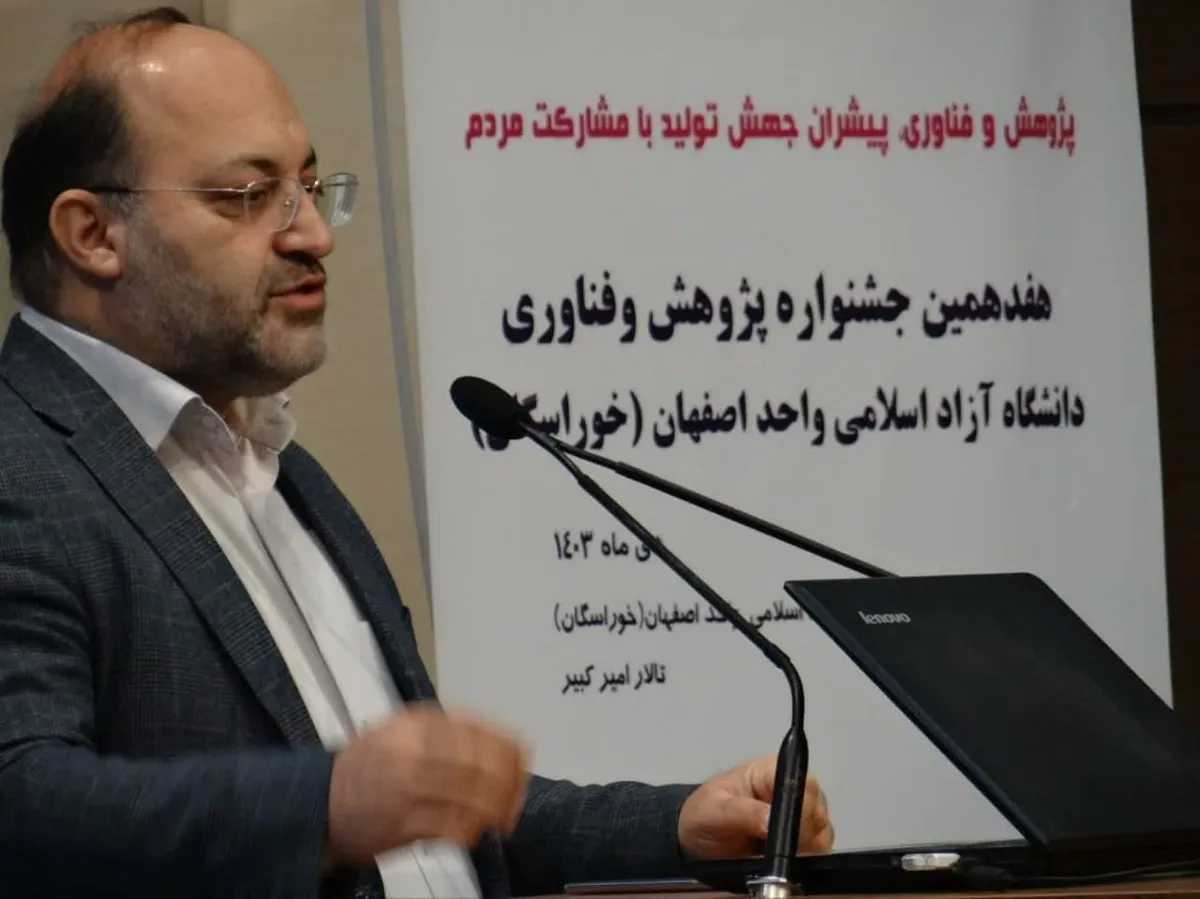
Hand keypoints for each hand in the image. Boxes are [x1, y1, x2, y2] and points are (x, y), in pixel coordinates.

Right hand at [326, 702, 530, 862]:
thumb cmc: (367, 766)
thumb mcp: (403, 729)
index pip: (479, 732)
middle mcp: (412, 752)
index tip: (524, 758)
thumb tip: (500, 741)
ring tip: (501, 817)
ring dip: (494, 810)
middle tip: (518, 795)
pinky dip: (470, 832)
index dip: (508, 747)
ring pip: (471, 799)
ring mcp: (407, 790)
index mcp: (416, 724)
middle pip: (480, 766)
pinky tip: (474, 832)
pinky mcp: (402, 826)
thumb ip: (448, 730)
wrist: (320, 801)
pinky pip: (452, 829)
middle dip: (508, 783)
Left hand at [678, 755, 833, 859]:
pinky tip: (785, 864)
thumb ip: (742, 813)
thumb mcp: (713, 811)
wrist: (699, 841)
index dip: (801, 808)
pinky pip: (819, 849)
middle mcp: (790, 790)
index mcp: (770, 772)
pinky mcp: (802, 839)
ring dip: (806, 849)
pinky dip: (807, 860)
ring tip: (777, 858)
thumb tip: (772, 821)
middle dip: (804, 834)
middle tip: (780, 851)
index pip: (802, 781)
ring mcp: (799, 815)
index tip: (789, 834)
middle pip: (817, 808)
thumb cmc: (703, 815)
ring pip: (822, 831)